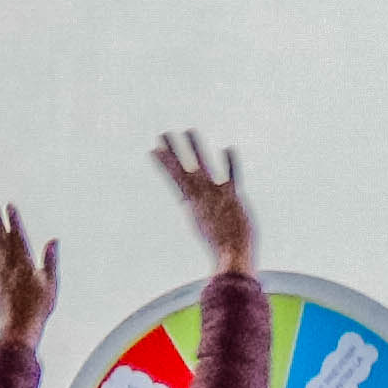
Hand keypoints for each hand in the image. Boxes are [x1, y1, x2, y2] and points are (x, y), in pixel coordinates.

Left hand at [0, 200, 58, 344]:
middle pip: (0, 236)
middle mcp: (7, 263)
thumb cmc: (39, 308)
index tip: (8, 206)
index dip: (13, 220)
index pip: (17, 236)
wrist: (18, 327)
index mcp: (24, 262)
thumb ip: (50, 260)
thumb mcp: (50, 283)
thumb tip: (53, 240)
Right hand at [149, 129, 255, 277]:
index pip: (176, 179)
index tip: (154, 150)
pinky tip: (229, 149)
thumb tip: (184, 198)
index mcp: (192, 204)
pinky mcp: (232, 197)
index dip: (165, 164)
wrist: (232, 256)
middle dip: (173, 152)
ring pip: (203, 168)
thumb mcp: (203, 225)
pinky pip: (232, 177)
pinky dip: (231, 164)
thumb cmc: (223, 246)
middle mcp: (200, 197)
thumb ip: (196, 208)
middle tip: (163, 134)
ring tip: (189, 130)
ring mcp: (215, 196)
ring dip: (196, 149)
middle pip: (184, 170)